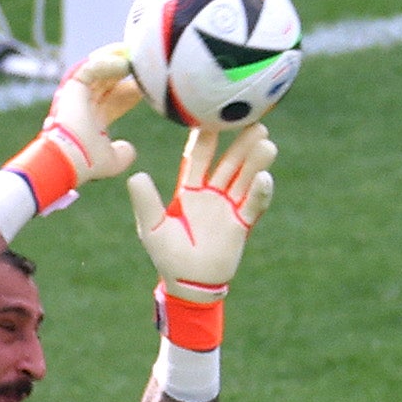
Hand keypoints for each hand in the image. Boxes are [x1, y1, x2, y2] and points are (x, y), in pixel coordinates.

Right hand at [43, 45, 141, 183]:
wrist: (70, 159)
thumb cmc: (87, 162)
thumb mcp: (113, 160)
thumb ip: (123, 154)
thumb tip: (129, 149)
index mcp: (93, 118)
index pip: (116, 98)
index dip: (134, 90)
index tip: (151, 84)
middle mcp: (85, 103)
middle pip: (110, 80)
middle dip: (127, 70)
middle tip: (145, 62)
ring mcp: (77, 93)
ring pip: (99, 68)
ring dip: (118, 60)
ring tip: (135, 54)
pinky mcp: (72, 85)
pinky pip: (92, 67)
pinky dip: (107, 63)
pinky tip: (124, 64)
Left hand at [129, 120, 277, 291]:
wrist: (188, 284)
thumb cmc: (167, 256)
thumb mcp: (152, 228)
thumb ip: (146, 202)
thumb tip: (135, 175)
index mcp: (190, 190)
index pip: (199, 158)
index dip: (206, 139)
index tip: (211, 117)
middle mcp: (212, 194)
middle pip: (228, 163)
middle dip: (240, 144)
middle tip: (252, 120)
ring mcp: (228, 208)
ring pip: (244, 178)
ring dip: (255, 161)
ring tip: (266, 142)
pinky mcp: (241, 224)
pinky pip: (253, 205)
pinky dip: (259, 192)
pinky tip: (264, 177)